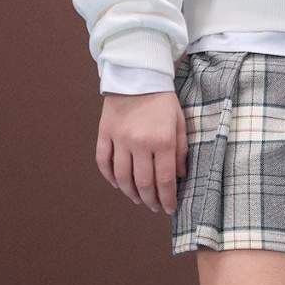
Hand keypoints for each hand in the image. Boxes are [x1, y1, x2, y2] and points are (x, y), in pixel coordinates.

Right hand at [96, 90, 187, 215]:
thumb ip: (181, 150)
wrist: (138, 75)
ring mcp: (119, 139)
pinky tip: (117, 184)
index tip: (169, 209)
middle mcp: (140, 143)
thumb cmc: (163, 100)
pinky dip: (109, 176)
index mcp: (162, 141)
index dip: (167, 199)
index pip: (164, 180)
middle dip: (150, 200)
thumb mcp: (179, 123)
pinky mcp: (105, 134)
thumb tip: (180, 176)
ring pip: (122, 177)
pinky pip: (104, 161)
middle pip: (143, 183)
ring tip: (138, 199)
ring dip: (130, 193)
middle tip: (154, 208)